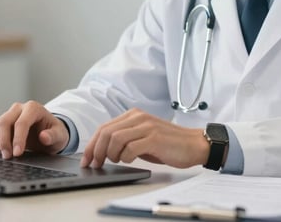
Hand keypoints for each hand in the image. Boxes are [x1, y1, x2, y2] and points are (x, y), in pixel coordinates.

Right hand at [0, 100, 69, 158]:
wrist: (47, 133)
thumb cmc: (53, 133)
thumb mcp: (60, 136)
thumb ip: (53, 136)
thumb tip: (44, 137)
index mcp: (33, 108)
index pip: (21, 123)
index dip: (18, 139)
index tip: (17, 153)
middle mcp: (19, 108)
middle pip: (4, 122)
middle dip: (4, 141)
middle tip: (8, 157)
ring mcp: (8, 114)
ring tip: (5, 155)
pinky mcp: (0, 121)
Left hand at [80, 108, 208, 168]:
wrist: (194, 144)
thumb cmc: (168, 144)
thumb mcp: (143, 137)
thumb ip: (126, 138)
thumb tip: (103, 150)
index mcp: (133, 115)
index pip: (104, 127)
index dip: (92, 144)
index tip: (86, 159)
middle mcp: (138, 117)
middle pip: (106, 132)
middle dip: (96, 150)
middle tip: (95, 164)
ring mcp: (146, 126)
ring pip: (115, 138)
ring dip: (110, 154)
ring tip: (115, 161)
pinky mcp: (154, 138)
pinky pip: (130, 148)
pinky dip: (125, 157)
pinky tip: (129, 160)